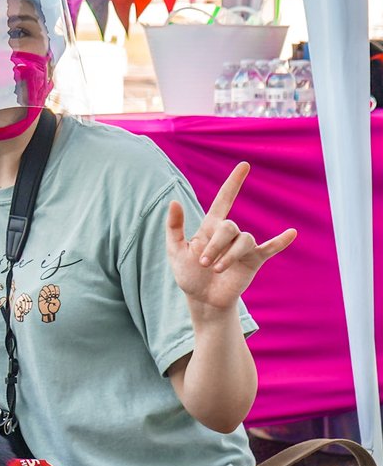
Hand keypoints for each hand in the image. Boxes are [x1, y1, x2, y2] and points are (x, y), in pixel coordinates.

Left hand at [166, 162, 295, 312]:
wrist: (203, 300)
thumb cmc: (188, 275)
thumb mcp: (175, 251)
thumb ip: (174, 227)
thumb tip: (174, 201)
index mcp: (210, 227)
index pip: (224, 200)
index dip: (234, 183)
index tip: (245, 165)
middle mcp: (229, 234)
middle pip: (229, 227)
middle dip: (215, 246)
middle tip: (204, 264)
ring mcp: (243, 247)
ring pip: (244, 240)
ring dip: (229, 255)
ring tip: (217, 270)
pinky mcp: (254, 261)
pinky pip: (270, 248)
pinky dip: (280, 241)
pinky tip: (291, 233)